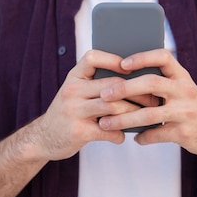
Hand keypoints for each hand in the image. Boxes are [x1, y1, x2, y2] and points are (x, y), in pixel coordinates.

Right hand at [25, 50, 141, 161]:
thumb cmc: (69, 112)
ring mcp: (74, 111)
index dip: (114, 60)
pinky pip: (107, 130)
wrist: (42, 138)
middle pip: (112, 85)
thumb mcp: (76, 92)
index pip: (93, 58)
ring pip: (114, 107)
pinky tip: (122, 136)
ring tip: (146, 117)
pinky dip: (119, 134)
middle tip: (154, 98)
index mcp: (74, 77)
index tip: (133, 69)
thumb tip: (136, 79)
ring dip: (134, 113)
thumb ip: (96, 84)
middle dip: (138, 92)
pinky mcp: (77, 131)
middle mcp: (72, 90)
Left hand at [97, 49, 196, 156]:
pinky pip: (157, 134)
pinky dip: (143, 137)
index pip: (163, 57)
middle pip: (151, 83)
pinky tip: (135, 138)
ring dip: (124, 119)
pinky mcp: (184, 133)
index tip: (122, 64)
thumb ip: (161, 82)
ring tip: (105, 122)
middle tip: (104, 95)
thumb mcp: (181, 89)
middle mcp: (186, 90)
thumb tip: (121, 76)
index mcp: (182, 76)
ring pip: (149, 114)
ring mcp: (186, 112)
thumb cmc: (189, 107)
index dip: (142, 57)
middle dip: (124, 88)